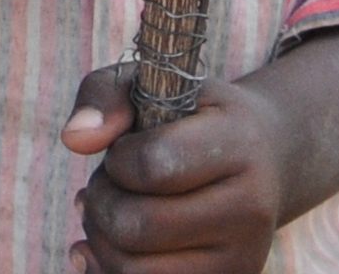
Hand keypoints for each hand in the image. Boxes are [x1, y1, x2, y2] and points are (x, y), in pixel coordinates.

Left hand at [63, 64, 298, 273]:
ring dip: (103, 238)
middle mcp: (251, 209)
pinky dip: (109, 270)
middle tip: (109, 183)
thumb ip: (106, 96)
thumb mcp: (156, 84)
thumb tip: (73, 139)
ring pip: (134, 270)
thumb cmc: (194, 117)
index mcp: (238, 146)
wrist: (264, 158)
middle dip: (102, 201)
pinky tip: (106, 245)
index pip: (152, 165)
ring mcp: (242, 257)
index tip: (125, 150)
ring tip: (112, 211)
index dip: (118, 159)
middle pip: (136, 226)